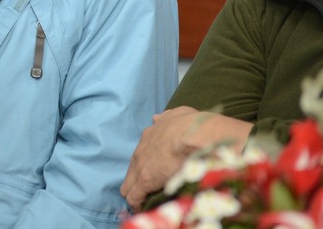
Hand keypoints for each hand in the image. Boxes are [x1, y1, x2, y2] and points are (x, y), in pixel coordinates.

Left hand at [120, 107, 252, 210]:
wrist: (193, 135)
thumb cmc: (191, 125)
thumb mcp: (178, 114)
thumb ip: (167, 117)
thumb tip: (157, 118)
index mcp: (150, 136)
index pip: (142, 153)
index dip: (146, 163)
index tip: (153, 171)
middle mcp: (141, 150)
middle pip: (132, 169)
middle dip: (137, 179)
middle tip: (146, 190)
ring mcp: (140, 166)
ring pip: (129, 184)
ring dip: (135, 192)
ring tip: (142, 203)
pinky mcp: (143, 181)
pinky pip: (134, 196)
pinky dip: (137, 203)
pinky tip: (141, 208)